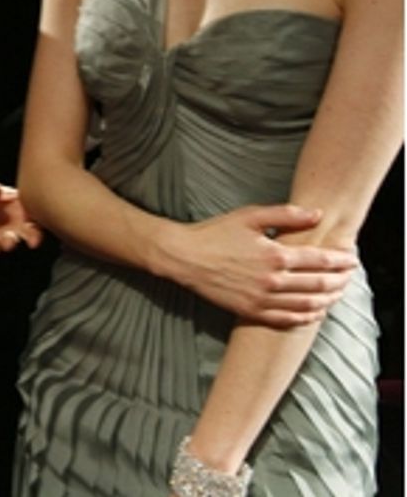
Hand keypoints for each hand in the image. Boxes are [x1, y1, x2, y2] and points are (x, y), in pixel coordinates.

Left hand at [0, 175, 41, 256]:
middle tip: (19, 237)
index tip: (34, 231)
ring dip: (7, 244)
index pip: (33, 217)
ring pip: (8, 245)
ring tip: (2, 241)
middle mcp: (12, 224)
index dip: (37, 225)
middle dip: (28, 238)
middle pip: (27, 234)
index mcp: (17, 207)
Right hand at [163, 205, 356, 327]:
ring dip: (328, 300)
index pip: (320, 260)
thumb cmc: (214, 233)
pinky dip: (306, 317)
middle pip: (319, 285)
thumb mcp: (249, 216)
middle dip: (340, 281)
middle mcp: (272, 281)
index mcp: (274, 255)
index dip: (341, 260)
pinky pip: (286, 320)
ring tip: (337, 294)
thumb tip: (317, 214)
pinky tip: (314, 312)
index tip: (352, 259)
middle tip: (349, 277)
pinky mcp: (250, 311)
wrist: (183, 257)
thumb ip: (286, 215)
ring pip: (307, 305)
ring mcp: (261, 299)